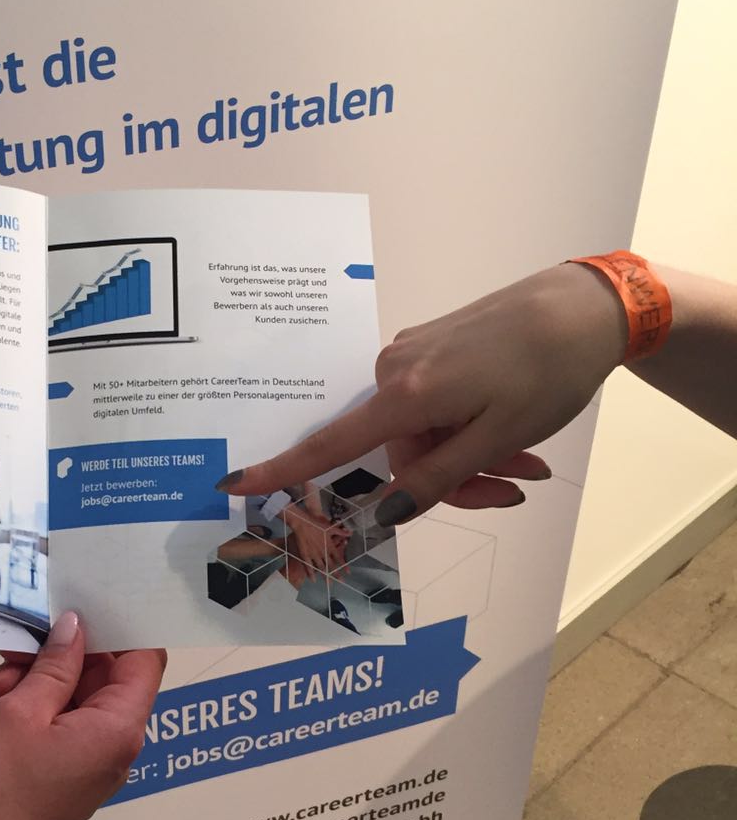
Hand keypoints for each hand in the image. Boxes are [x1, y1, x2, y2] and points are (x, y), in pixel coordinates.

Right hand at [0, 614, 165, 819]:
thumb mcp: (19, 713)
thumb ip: (54, 665)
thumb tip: (77, 628)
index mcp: (118, 730)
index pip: (143, 659)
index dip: (114, 626)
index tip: (73, 604)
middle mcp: (112, 748)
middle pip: (100, 676)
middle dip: (53, 655)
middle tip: (7, 651)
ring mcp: (84, 765)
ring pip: (67, 699)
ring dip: (27, 683)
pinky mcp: (56, 778)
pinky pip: (49, 728)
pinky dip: (19, 712)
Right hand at [221, 263, 627, 525]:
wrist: (585, 306)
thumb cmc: (547, 373)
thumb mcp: (496, 439)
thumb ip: (437, 480)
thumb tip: (383, 514)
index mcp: (406, 394)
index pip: (332, 443)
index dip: (283, 469)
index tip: (233, 484)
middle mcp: (396, 369)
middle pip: (398, 450)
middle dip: (449, 480)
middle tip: (514, 490)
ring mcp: (414, 354)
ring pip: (424, 431)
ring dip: (467, 456)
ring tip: (529, 466)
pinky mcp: (435, 346)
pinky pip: (437, 405)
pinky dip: (469, 428)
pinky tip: (517, 436)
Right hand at [280, 491, 348, 580]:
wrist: (302, 524)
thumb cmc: (315, 525)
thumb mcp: (330, 527)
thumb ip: (340, 532)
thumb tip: (349, 532)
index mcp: (329, 546)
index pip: (339, 558)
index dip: (344, 565)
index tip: (348, 572)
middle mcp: (323, 552)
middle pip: (331, 566)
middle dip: (336, 574)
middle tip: (341, 581)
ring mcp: (314, 555)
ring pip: (321, 568)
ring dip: (325, 576)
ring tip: (329, 583)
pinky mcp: (305, 555)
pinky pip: (309, 567)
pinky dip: (311, 574)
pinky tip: (313, 580)